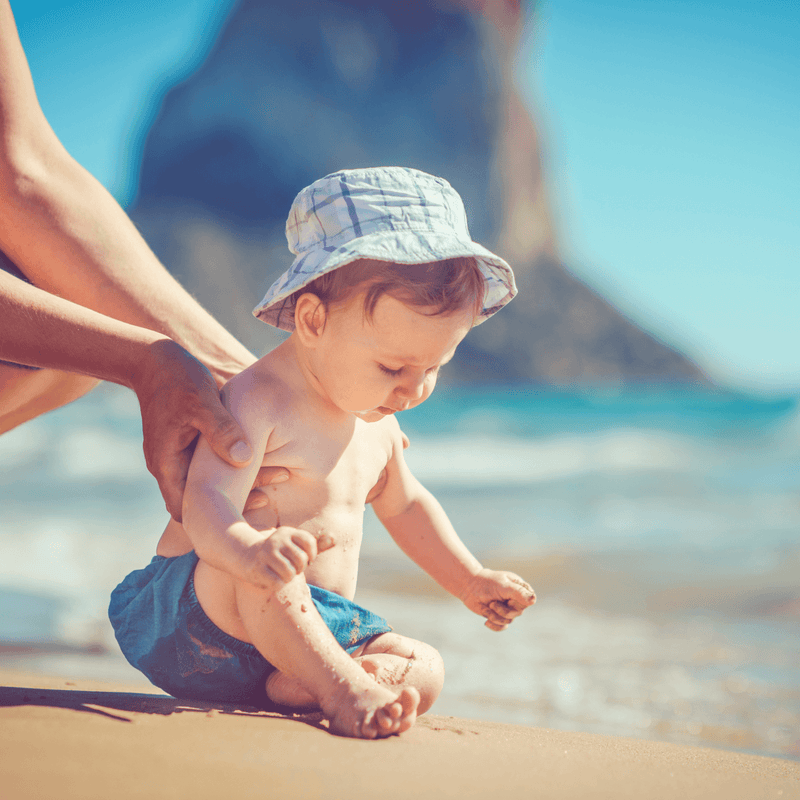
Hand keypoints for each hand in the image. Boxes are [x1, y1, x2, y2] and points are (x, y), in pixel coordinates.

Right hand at [133, 339, 268, 519]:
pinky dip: (234, 466)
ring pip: (210, 483)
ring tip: (277, 474)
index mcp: (167, 464)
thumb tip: (243, 457)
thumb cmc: (176, 378)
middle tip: (274, 488)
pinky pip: (212, 466)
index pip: (188, 509)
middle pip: (202, 500)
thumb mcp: (201, 400)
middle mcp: (170, 467)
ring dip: (240, 482)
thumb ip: (221, 429)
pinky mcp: (190, 445)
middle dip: (238, 499)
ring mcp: (179, 457)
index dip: (219, 513)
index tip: (255, 501)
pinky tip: (263, 458)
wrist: (154, 359)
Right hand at [242, 526, 335, 587]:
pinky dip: (279, 584)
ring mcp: (266, 553)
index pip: (309, 542)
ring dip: (289, 578)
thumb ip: (316, 544)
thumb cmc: (279, 553)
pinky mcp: (258, 568)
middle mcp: (276, 540)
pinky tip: (272, 578)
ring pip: (290, 573)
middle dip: (299, 568)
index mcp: (288, 532)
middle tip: (291, 568)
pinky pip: (278, 583)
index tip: (306, 559)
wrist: (247, 556)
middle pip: (301, 560)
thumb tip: (334, 538)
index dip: (311, 555)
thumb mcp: (297, 546)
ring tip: (283, 573)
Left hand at [459, 569, 535, 630]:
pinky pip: (502, 627)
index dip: (518, 603)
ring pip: (509, 620)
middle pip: (518, 613)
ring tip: (487, 606)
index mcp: (520, 588)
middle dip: (503, 610)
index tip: (508, 598)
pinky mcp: (498, 616)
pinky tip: (486, 621)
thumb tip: (533, 601)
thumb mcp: (504, 586)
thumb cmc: (487, 582)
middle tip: (492, 602)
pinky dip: (494, 625)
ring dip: (496, 616)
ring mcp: (507, 608)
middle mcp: (516, 599)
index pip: (529, 601)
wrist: (469, 587)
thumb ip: (518, 592)